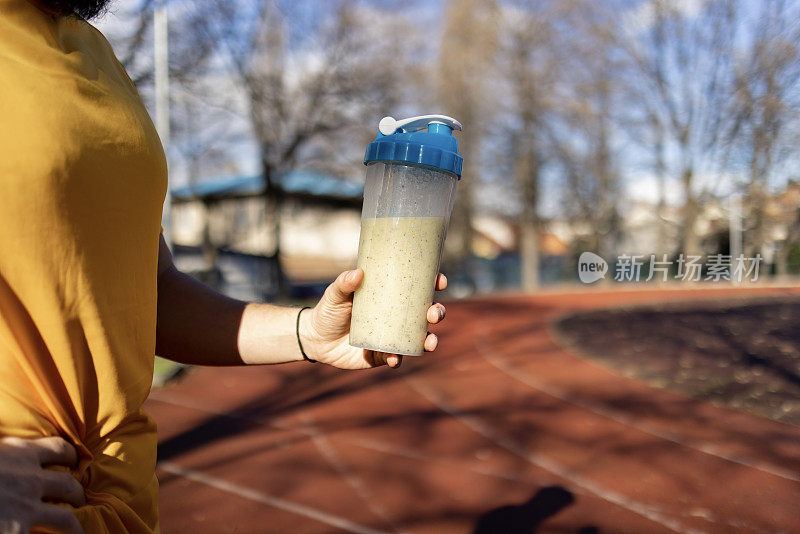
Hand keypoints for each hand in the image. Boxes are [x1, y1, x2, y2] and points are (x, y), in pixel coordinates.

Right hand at [0, 436, 84, 533]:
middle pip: (69, 484)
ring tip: (77, 532)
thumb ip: (8, 455)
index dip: (70, 455)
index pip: (59, 447)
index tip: (74, 461)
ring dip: (74, 527)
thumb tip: (13, 455)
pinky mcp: (16, 531)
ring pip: (66, 518)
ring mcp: (25, 506)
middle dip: (77, 494)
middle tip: (79, 500)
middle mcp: (28, 477)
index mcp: (17, 451)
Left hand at [300, 269, 446, 368]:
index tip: (439, 280)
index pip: (419, 289)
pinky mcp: (382, 356)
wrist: (315, 339)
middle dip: (437, 313)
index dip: (434, 284)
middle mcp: (397, 318)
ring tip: (430, 342)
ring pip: (419, 339)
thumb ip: (344, 283)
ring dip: (430, 340)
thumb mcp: (335, 294)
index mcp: (391, 297)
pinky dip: (398, 359)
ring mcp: (392, 337)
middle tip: (433, 314)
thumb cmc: (329, 310)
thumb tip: (357, 273)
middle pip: (427, 314)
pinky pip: (396, 358)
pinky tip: (395, 358)